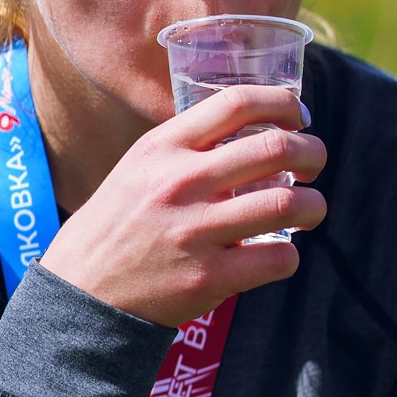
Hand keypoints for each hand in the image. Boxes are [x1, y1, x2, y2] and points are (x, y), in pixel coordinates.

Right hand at [39, 85, 326, 327]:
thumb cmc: (118, 226)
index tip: (297, 118)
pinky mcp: (208, 278)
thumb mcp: (139, 168)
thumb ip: (187, 147)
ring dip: (313, 205)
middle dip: (312, 152)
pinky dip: (290, 256)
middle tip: (315, 164)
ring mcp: (195, 231)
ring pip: (288, 204)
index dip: (283, 103)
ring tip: (310, 209)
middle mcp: (180, 183)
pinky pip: (278, 259)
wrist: (81, 294)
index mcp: (163, 148)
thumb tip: (254, 132)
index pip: (237, 102)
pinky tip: (279, 254)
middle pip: (275, 147)